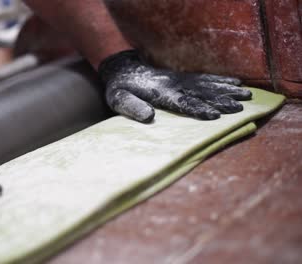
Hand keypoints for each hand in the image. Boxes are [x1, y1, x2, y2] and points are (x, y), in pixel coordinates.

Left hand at [98, 50, 251, 121]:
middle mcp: (174, 85)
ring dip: (227, 89)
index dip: (199, 109)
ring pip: (206, 84)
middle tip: (241, 106)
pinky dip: (220, 80)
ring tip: (247, 94)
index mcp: (160, 93)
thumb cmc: (119, 89)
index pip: (183, 103)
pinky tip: (234, 82)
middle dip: (221, 100)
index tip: (216, 115)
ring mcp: (179, 80)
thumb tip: (149, 116)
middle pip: (201, 93)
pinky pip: (203, 78)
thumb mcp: (118, 100)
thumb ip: (132, 108)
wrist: (121, 68)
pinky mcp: (181, 77)